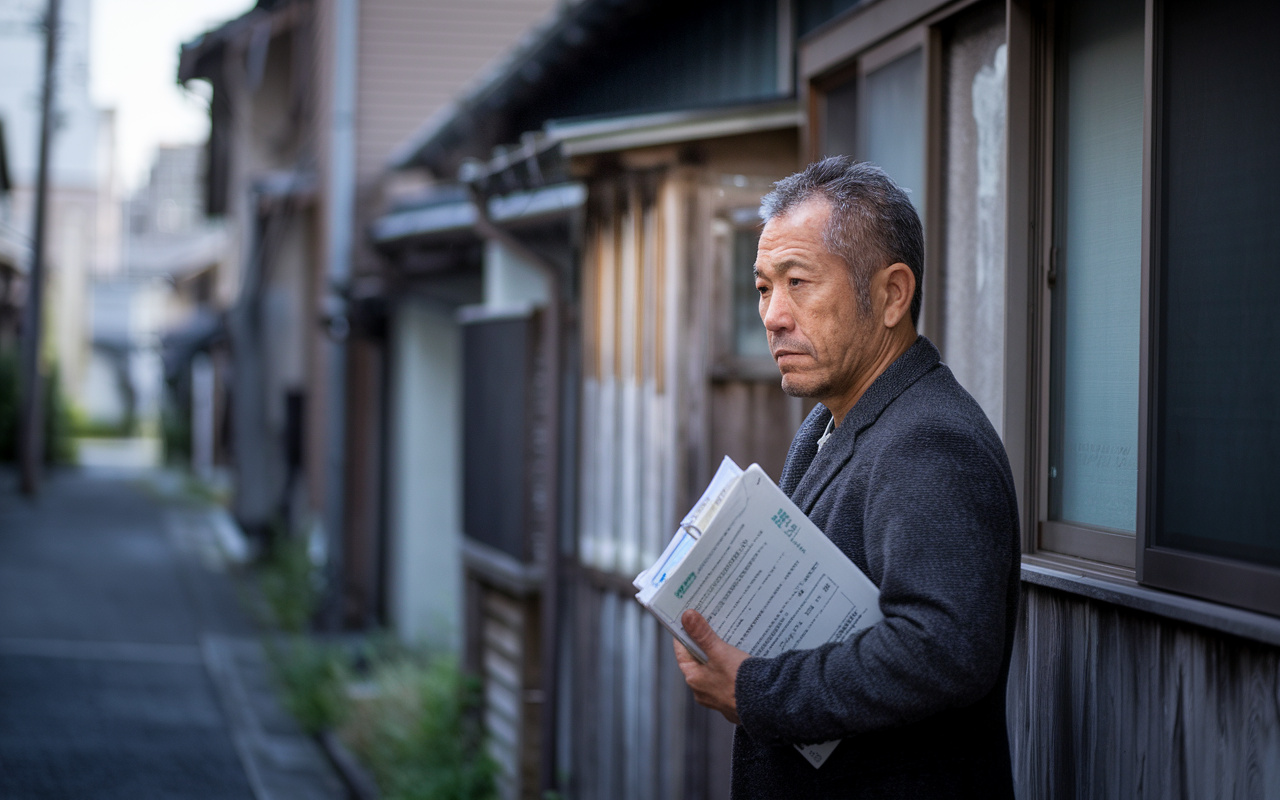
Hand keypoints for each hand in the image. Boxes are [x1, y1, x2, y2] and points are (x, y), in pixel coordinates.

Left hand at [673, 609, 748, 724]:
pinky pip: (727, 679)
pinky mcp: (733, 700)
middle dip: (704, 644)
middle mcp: (702, 691)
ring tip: (727, 641)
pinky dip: (731, 669)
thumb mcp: (719, 653)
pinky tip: (740, 660)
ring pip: (714, 670)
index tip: (686, 621)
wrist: (766, 705)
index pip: (682, 652)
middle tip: (709, 626)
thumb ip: (703, 634)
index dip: (684, 635)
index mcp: (694, 679)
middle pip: (698, 660)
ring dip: (719, 657)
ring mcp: (717, 697)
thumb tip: (687, 616)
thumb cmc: (740, 682)